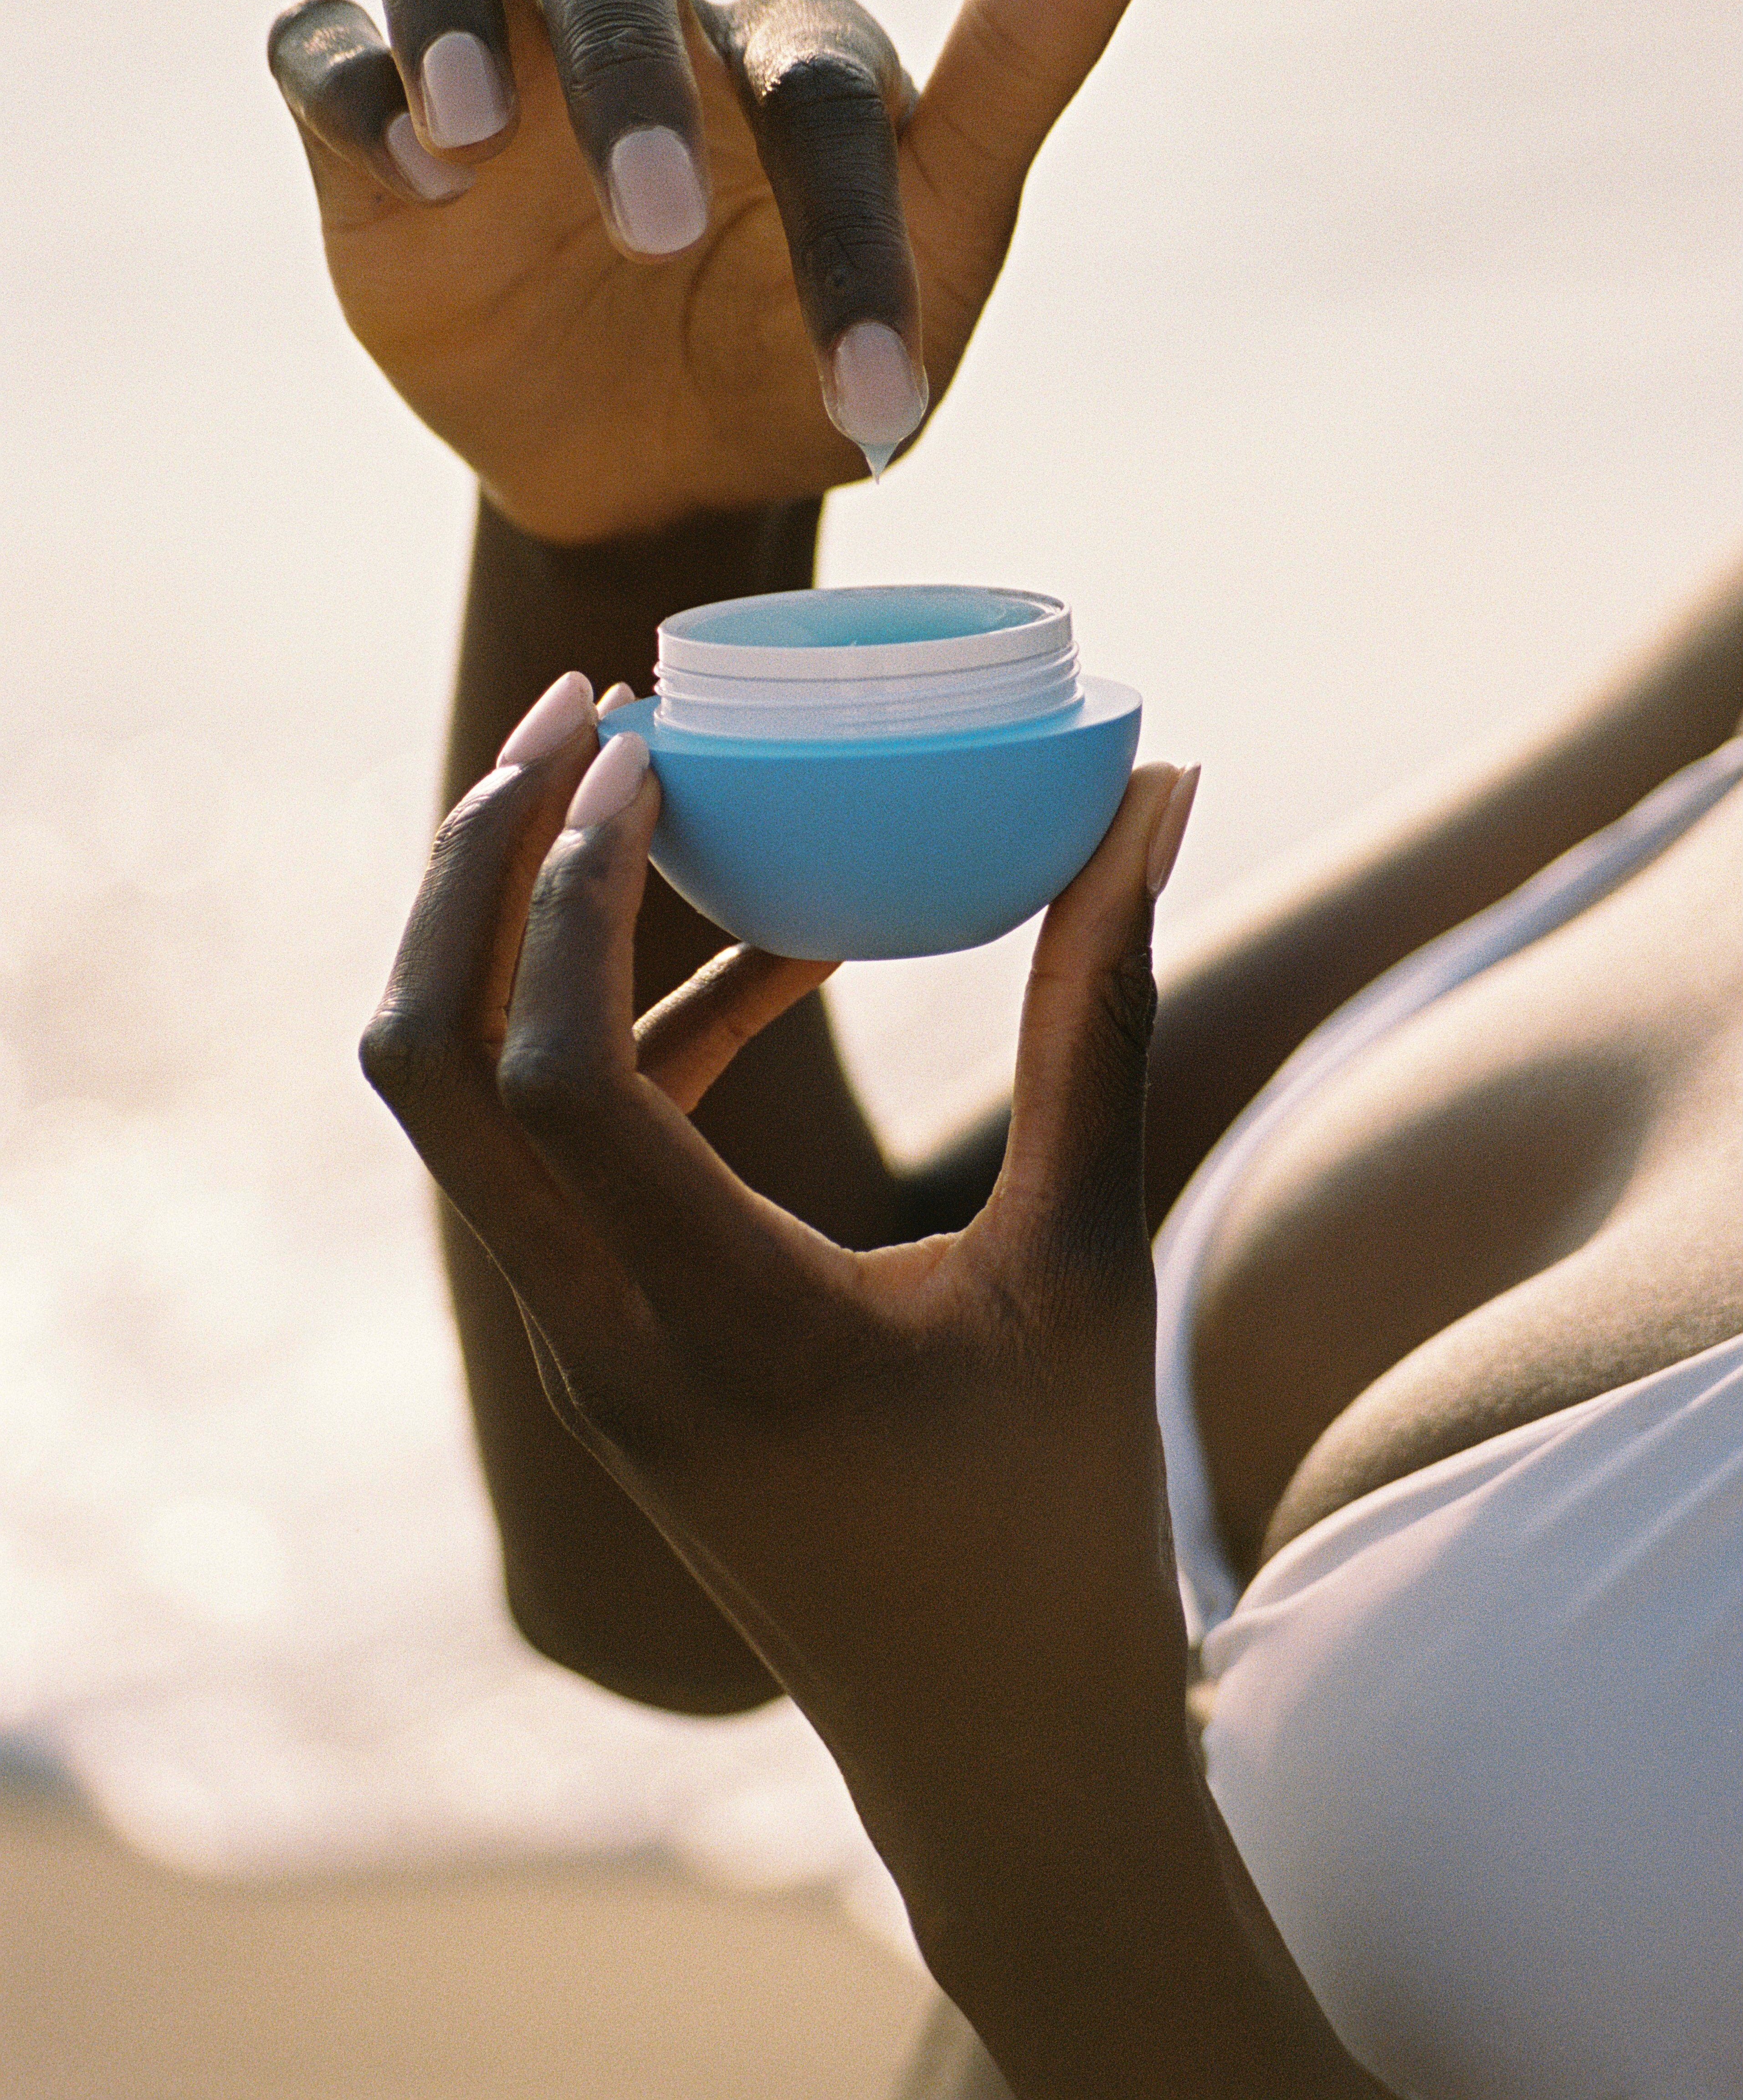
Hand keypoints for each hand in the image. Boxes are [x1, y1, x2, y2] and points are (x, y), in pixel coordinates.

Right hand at [269, 0, 1201, 542]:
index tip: (876, 401)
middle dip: (622, 67)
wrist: (666, 482)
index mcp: (779, 52)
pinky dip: (353, 81)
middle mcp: (637, 23)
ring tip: (472, 139)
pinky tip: (410, 170)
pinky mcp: (375, 139)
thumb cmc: (808, 361)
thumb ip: (1033, 56)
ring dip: (452, 1)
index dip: (847, 231)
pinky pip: (323, 46)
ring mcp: (498, 66)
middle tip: (653, 234)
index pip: (812, 78)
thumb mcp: (940, 246)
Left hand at [360, 691, 1209, 2092]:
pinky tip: (777, 963)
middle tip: (579, 709)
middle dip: (474, 866)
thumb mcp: (1090, 1262)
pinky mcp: (606, 1351)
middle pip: (428, 1067)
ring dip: (520, 938)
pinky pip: (559, 1159)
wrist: (992, 1748)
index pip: (551, 1075)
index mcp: (719, 1330)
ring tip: (640, 789)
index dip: (564, 882)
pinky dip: (626, 1037)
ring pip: (463, 1110)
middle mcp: (602, 1342)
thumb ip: (1102, 1019)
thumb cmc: (1062, 1522)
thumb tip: (1158, 801)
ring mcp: (583, 1353)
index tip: (641, 739)